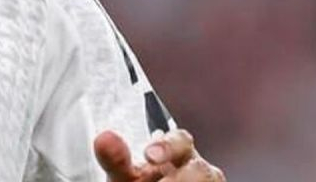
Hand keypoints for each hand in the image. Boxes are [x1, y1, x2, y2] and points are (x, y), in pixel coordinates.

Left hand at [94, 129, 224, 181]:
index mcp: (174, 153)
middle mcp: (194, 168)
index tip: (149, 155)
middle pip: (203, 167)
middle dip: (183, 177)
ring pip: (211, 179)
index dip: (168, 145)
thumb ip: (115, 159)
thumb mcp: (123, 176)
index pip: (181, 140)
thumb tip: (104, 138)